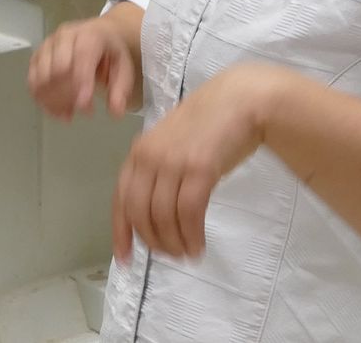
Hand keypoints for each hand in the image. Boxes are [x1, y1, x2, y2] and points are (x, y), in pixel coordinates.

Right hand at [28, 12, 138, 119]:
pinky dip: (41, 100)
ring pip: (41, 76)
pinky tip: (56, 111)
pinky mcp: (37, 56)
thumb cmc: (110, 53)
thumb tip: (116, 113)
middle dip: (68, 95)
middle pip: (57, 67)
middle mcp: (64, 37)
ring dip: (52, 101)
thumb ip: (120, 90)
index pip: (81, 56)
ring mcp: (47, 45)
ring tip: (69, 114)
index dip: (81, 82)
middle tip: (86, 111)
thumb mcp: (124, 68)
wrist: (97, 35)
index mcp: (89, 35)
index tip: (84, 107)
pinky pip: (33, 80)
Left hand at [112, 62, 290, 262]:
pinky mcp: (200, 168)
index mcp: (138, 152)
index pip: (121, 200)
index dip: (121, 232)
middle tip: (171, 256)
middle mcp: (150, 158)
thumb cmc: (208, 123)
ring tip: (189, 254)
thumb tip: (153, 214)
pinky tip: (199, 245)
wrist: (239, 100)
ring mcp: (173, 162)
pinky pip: (189, 212)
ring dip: (175, 243)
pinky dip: (192, 235)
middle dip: (154, 242)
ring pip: (164, 217)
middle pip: (141, 213)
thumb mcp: (171, 145)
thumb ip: (158, 172)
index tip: (126, 259)